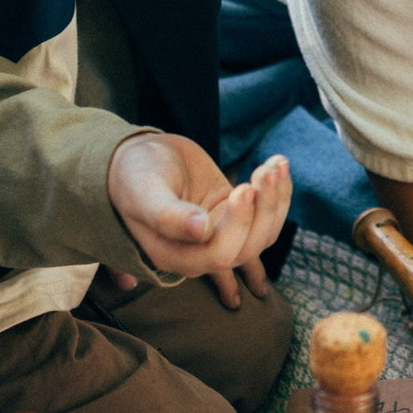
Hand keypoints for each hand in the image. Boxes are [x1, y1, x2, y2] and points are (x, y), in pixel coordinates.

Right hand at [107, 140, 289, 304]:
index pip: (220, 255)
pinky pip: (265, 215)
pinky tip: (279, 167)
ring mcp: (220, 234)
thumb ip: (168, 216)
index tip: (243, 188)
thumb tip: (202, 230)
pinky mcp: (233, 214)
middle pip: (248, 248)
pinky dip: (280, 193)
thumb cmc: (133, 176)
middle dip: (265, 210)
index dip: (238, 225)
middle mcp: (200, 253)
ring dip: (276, 201)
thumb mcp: (145, 193)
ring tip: (276, 164)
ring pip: (262, 234)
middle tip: (264, 171)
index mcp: (175, 255)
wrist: (136, 157)